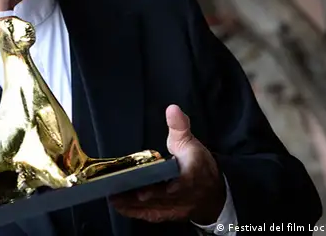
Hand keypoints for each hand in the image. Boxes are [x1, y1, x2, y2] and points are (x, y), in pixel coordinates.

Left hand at [110, 105, 224, 223]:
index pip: (180, 183)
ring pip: (153, 208)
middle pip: (160, 197)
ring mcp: (176, 208)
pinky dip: (134, 211)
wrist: (213, 192)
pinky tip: (118, 205)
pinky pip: (151, 215)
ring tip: (112, 195)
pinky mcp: (169, 215)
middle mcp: (184, 195)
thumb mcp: (190, 143)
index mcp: (191, 175)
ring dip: (132, 203)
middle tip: (116, 188)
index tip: (145, 190)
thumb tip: (172, 109)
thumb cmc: (198, 165)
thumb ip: (179, 127)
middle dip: (138, 194)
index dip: (162, 189)